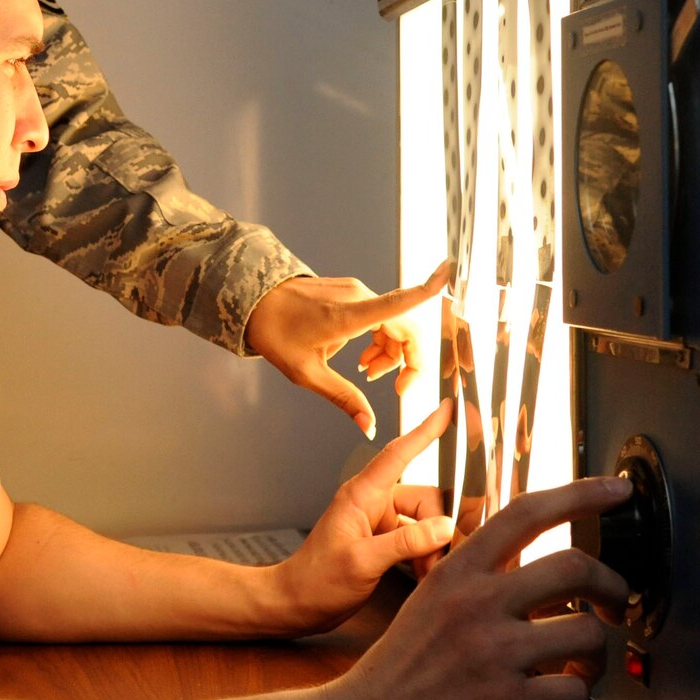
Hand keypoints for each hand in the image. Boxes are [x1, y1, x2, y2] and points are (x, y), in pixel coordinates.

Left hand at [244, 260, 449, 437]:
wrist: (252, 301)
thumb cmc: (275, 333)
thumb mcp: (307, 373)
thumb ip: (344, 398)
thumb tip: (369, 426)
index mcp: (349, 315)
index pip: (398, 302)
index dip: (426, 290)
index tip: (448, 273)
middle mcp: (358, 297)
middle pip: (404, 326)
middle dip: (407, 359)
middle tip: (395, 388)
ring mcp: (354, 291)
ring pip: (392, 323)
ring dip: (390, 352)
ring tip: (367, 373)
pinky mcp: (350, 291)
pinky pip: (379, 316)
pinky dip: (378, 340)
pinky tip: (361, 358)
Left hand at [271, 398, 454, 633]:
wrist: (296, 604)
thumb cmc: (317, 581)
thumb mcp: (362, 562)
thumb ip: (405, 543)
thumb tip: (445, 527)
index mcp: (362, 495)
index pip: (399, 454)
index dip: (425, 431)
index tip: (447, 408)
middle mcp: (373, 503)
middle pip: (425, 499)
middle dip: (439, 529)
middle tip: (439, 562)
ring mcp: (378, 522)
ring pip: (425, 522)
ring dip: (433, 548)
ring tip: (427, 575)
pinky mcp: (382, 541)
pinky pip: (417, 538)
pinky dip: (424, 556)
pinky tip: (423, 576)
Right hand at [330, 475, 633, 699]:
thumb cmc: (401, 671)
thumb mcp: (431, 604)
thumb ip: (481, 583)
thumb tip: (546, 579)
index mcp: (457, 573)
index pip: (526, 513)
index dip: (580, 494)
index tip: (617, 489)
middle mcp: (477, 603)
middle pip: (576, 566)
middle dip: (613, 587)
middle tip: (614, 605)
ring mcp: (494, 653)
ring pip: (587, 633)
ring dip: (595, 656)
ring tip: (576, 668)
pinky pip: (576, 692)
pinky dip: (574, 699)